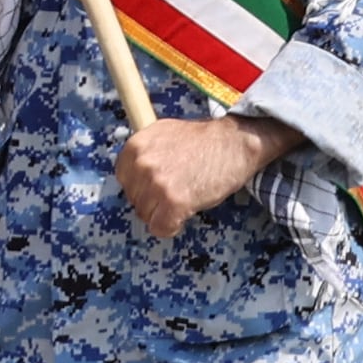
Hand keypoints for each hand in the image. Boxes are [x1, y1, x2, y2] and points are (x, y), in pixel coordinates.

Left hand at [118, 111, 287, 238]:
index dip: (145, 185)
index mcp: (134, 147)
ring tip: (188, 195)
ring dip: (165, 212)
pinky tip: (188, 210)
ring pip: (147, 216)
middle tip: (180, 187)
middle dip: (155, 200)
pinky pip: (161, 228)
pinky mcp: (173, 202)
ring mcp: (156, 184)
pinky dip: (174, 225)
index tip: (164, 181)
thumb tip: (134, 176)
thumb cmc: (206, 140)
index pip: (125, 181)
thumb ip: (145, 154)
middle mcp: (141, 164)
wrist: (237, 141)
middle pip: (135, 200)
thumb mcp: (165, 135)